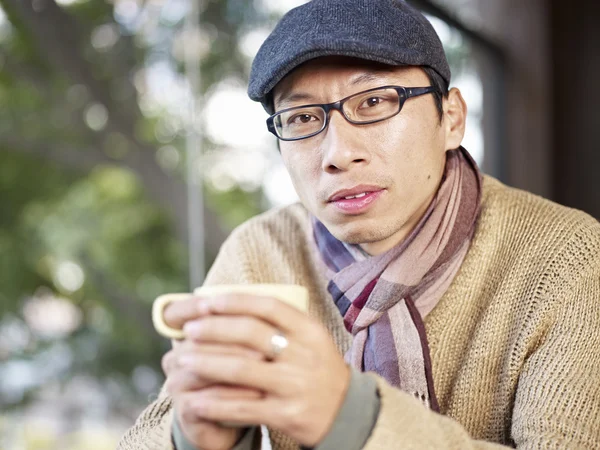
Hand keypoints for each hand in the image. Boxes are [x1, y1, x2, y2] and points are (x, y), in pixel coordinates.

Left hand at [179, 294, 350, 446]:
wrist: (347, 414)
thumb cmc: (320, 369)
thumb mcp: (313, 339)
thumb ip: (284, 322)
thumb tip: (238, 302)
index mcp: (310, 331)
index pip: (268, 307)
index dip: (235, 302)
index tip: (208, 302)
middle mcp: (304, 355)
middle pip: (250, 334)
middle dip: (213, 329)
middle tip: (189, 329)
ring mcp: (295, 385)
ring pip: (240, 370)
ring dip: (206, 363)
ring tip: (183, 359)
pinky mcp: (286, 414)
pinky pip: (242, 407)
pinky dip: (215, 404)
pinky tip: (195, 400)